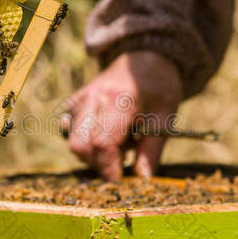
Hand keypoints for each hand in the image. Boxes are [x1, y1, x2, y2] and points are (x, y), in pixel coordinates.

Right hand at [66, 51, 181, 180]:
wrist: (145, 58)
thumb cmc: (159, 88)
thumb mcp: (165, 119)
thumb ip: (152, 151)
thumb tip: (141, 181)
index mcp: (119, 99)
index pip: (102, 143)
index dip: (109, 168)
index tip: (120, 180)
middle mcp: (94, 97)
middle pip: (81, 145)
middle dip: (99, 163)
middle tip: (123, 160)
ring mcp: (80, 98)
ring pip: (74, 141)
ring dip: (94, 153)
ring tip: (118, 141)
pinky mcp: (74, 102)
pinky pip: (71, 131)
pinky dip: (86, 141)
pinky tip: (105, 133)